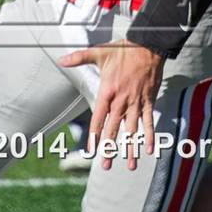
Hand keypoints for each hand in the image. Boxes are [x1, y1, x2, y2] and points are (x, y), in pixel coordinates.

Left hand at [59, 39, 163, 170]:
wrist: (148, 45)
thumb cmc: (123, 50)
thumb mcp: (99, 52)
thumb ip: (79, 58)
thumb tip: (61, 60)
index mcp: (108, 91)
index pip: (98, 118)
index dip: (94, 136)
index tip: (92, 150)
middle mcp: (122, 100)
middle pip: (114, 128)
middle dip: (110, 148)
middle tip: (106, 166)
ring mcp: (136, 101)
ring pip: (132, 129)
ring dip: (131, 148)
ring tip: (131, 165)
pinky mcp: (148, 100)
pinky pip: (149, 121)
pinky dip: (150, 135)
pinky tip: (150, 150)